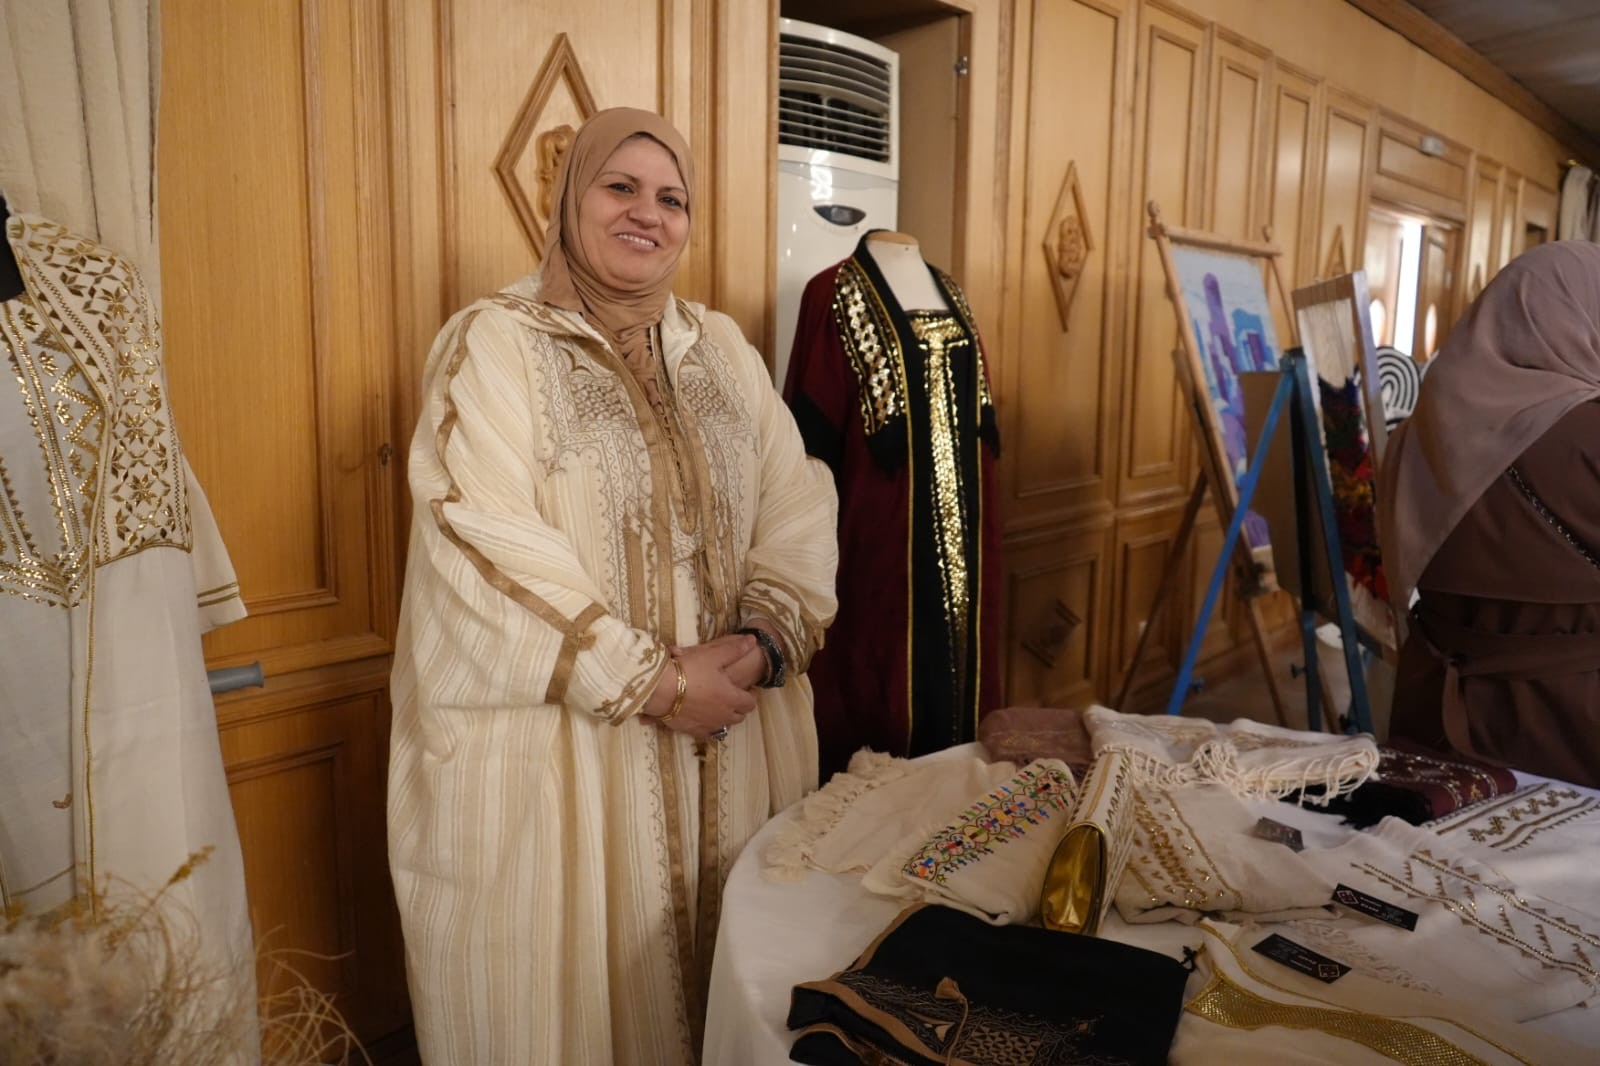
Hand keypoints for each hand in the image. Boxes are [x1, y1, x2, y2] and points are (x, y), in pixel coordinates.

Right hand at [643, 636, 757, 740]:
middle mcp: (723, 716)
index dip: (751, 696)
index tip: (748, 689)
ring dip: (725, 717)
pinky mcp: (692, 731)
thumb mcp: (713, 656)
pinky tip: (701, 717)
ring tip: (718, 706)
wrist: (660, 689)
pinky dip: (708, 725)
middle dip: (739, 708)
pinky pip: (706, 732)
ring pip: (724, 726)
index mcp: (731, 698)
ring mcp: (707, 726)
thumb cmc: (689, 670)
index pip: (750, 703)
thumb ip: (734, 650)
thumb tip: (752, 641)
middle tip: (734, 697)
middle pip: (739, 717)